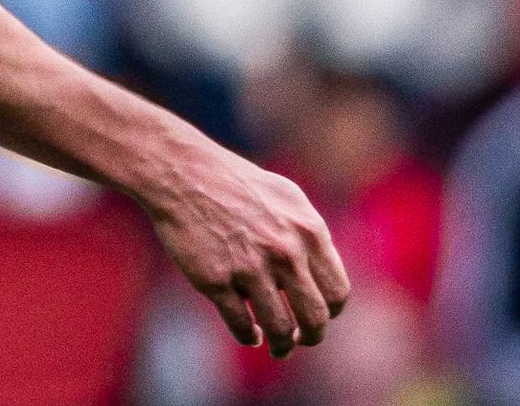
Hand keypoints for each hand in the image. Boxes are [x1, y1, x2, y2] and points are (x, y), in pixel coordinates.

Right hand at [142, 141, 349, 358]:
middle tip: (302, 339)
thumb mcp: (285, 197)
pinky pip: (241, 325)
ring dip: (282, 346)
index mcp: (308, 230)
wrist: (182, 172)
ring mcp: (249, 267)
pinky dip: (249, 337)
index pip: (337, 291)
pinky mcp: (216, 280)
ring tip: (278, 347)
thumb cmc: (233, 182)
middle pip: (315, 318)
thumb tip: (322, 271)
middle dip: (311, 337)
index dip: (330, 311)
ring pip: (280, 329)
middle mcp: (285, 252)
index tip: (316, 315)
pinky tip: (250, 334)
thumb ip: (308, 233)